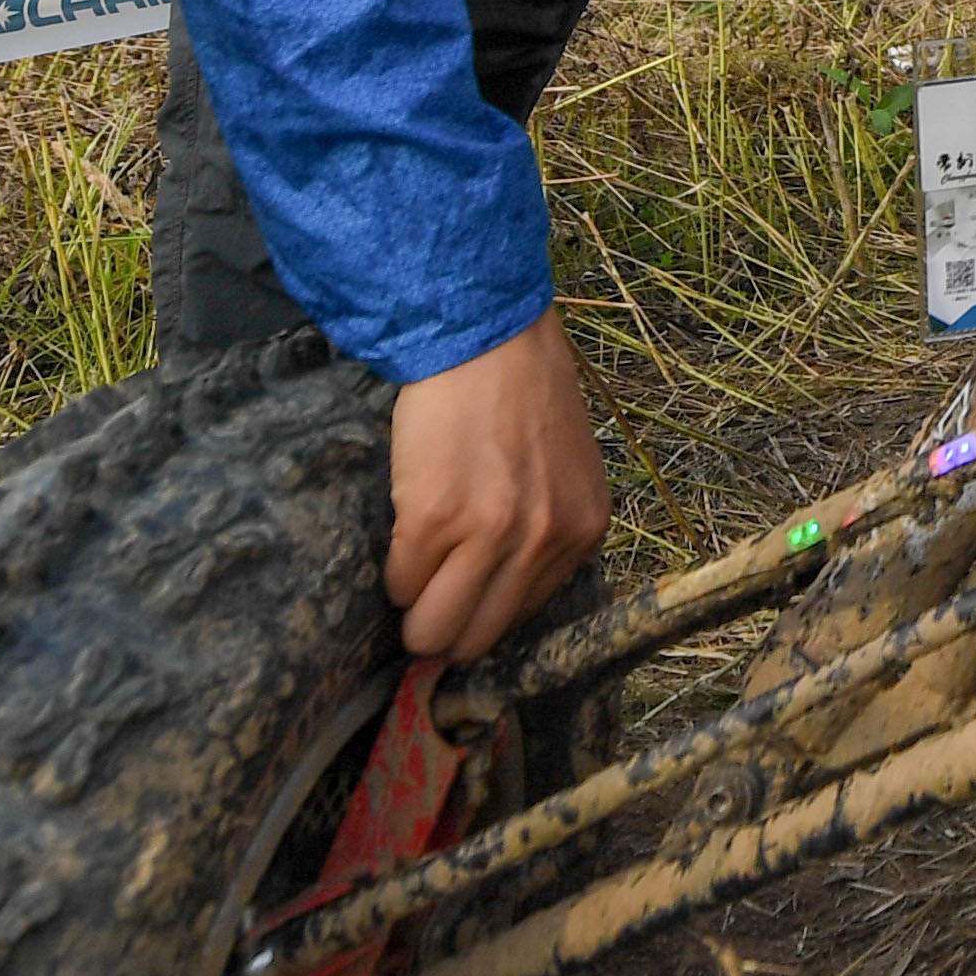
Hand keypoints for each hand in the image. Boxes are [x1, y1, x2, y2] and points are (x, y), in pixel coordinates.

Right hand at [385, 311, 604, 663]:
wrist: (484, 336)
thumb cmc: (520, 395)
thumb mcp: (563, 472)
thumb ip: (545, 531)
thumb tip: (497, 595)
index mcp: (582, 532)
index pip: (524, 616)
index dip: (484, 609)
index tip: (463, 598)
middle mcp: (543, 542)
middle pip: (478, 638)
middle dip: (446, 628)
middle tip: (427, 601)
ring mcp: (490, 535)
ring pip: (434, 629)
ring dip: (414, 610)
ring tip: (412, 574)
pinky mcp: (435, 519)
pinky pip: (401, 583)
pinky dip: (393, 571)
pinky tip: (403, 532)